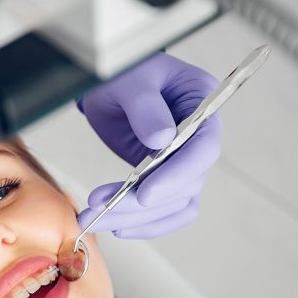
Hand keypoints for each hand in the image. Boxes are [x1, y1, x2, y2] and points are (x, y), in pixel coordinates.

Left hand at [78, 53, 220, 237]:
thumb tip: (161, 140)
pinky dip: (143, 223)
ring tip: (93, 218)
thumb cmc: (124, 73)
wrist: (111, 87)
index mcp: (202, 103)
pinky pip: (167, 210)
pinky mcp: (168, 177)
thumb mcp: (130, 80)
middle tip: (100, 209)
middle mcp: (201, 136)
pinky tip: (116, 225)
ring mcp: (186, 160)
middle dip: (141, 203)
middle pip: (186, 184)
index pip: (203, 148)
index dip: (177, 175)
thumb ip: (145, 106)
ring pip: (174, 203)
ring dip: (135, 217)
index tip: (144, 194)